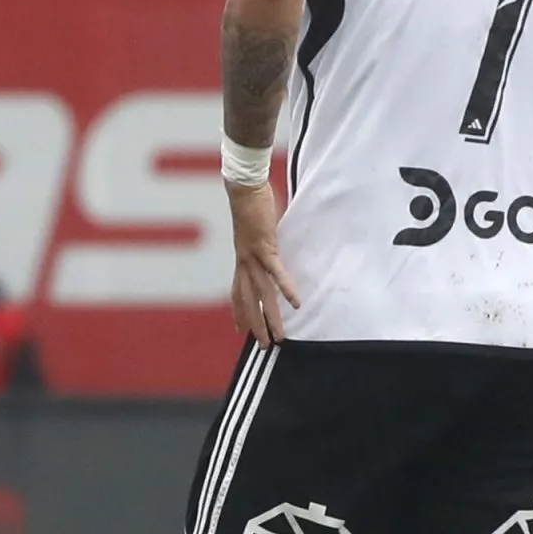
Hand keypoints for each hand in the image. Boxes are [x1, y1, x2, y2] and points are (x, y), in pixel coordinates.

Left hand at [227, 181, 298, 343]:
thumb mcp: (255, 230)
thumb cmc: (251, 205)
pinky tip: (295, 303)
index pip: (237, 292)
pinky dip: (286, 288)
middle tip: (263, 346)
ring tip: (279, 337)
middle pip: (249, 301)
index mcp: (242, 260)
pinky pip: (276, 273)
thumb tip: (268, 245)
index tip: (239, 329)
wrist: (243, 187)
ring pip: (262, 295)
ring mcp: (252, 257)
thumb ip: (261, 243)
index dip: (238, 312)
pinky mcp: (264, 247)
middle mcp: (244, 263)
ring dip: (271, 318)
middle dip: (255, 325)